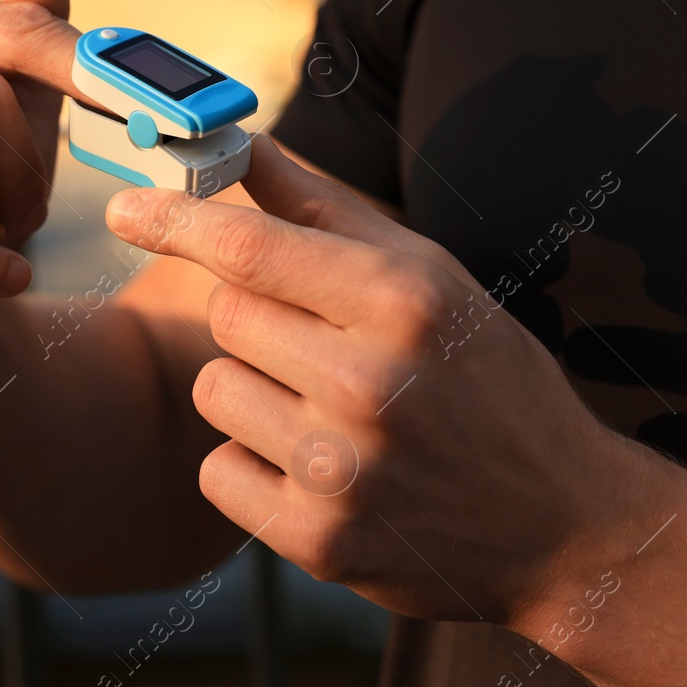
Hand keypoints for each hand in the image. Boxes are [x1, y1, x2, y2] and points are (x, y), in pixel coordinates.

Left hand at [103, 135, 657, 624]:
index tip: (122, 208)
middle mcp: (371, 383)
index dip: (172, 218)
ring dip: (253, 394)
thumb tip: (232, 144)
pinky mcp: (319, 542)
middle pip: (224, 316)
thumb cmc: (486, 379)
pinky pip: (218, 472)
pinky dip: (252, 467)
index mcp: (403, 301)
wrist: (564, 525)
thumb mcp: (430, 278)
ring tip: (330, 414)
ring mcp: (342, 471)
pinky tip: (320, 473)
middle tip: (318, 345)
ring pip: (214, 393)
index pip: (246, 246)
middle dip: (255, 321)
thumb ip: (322, 209)